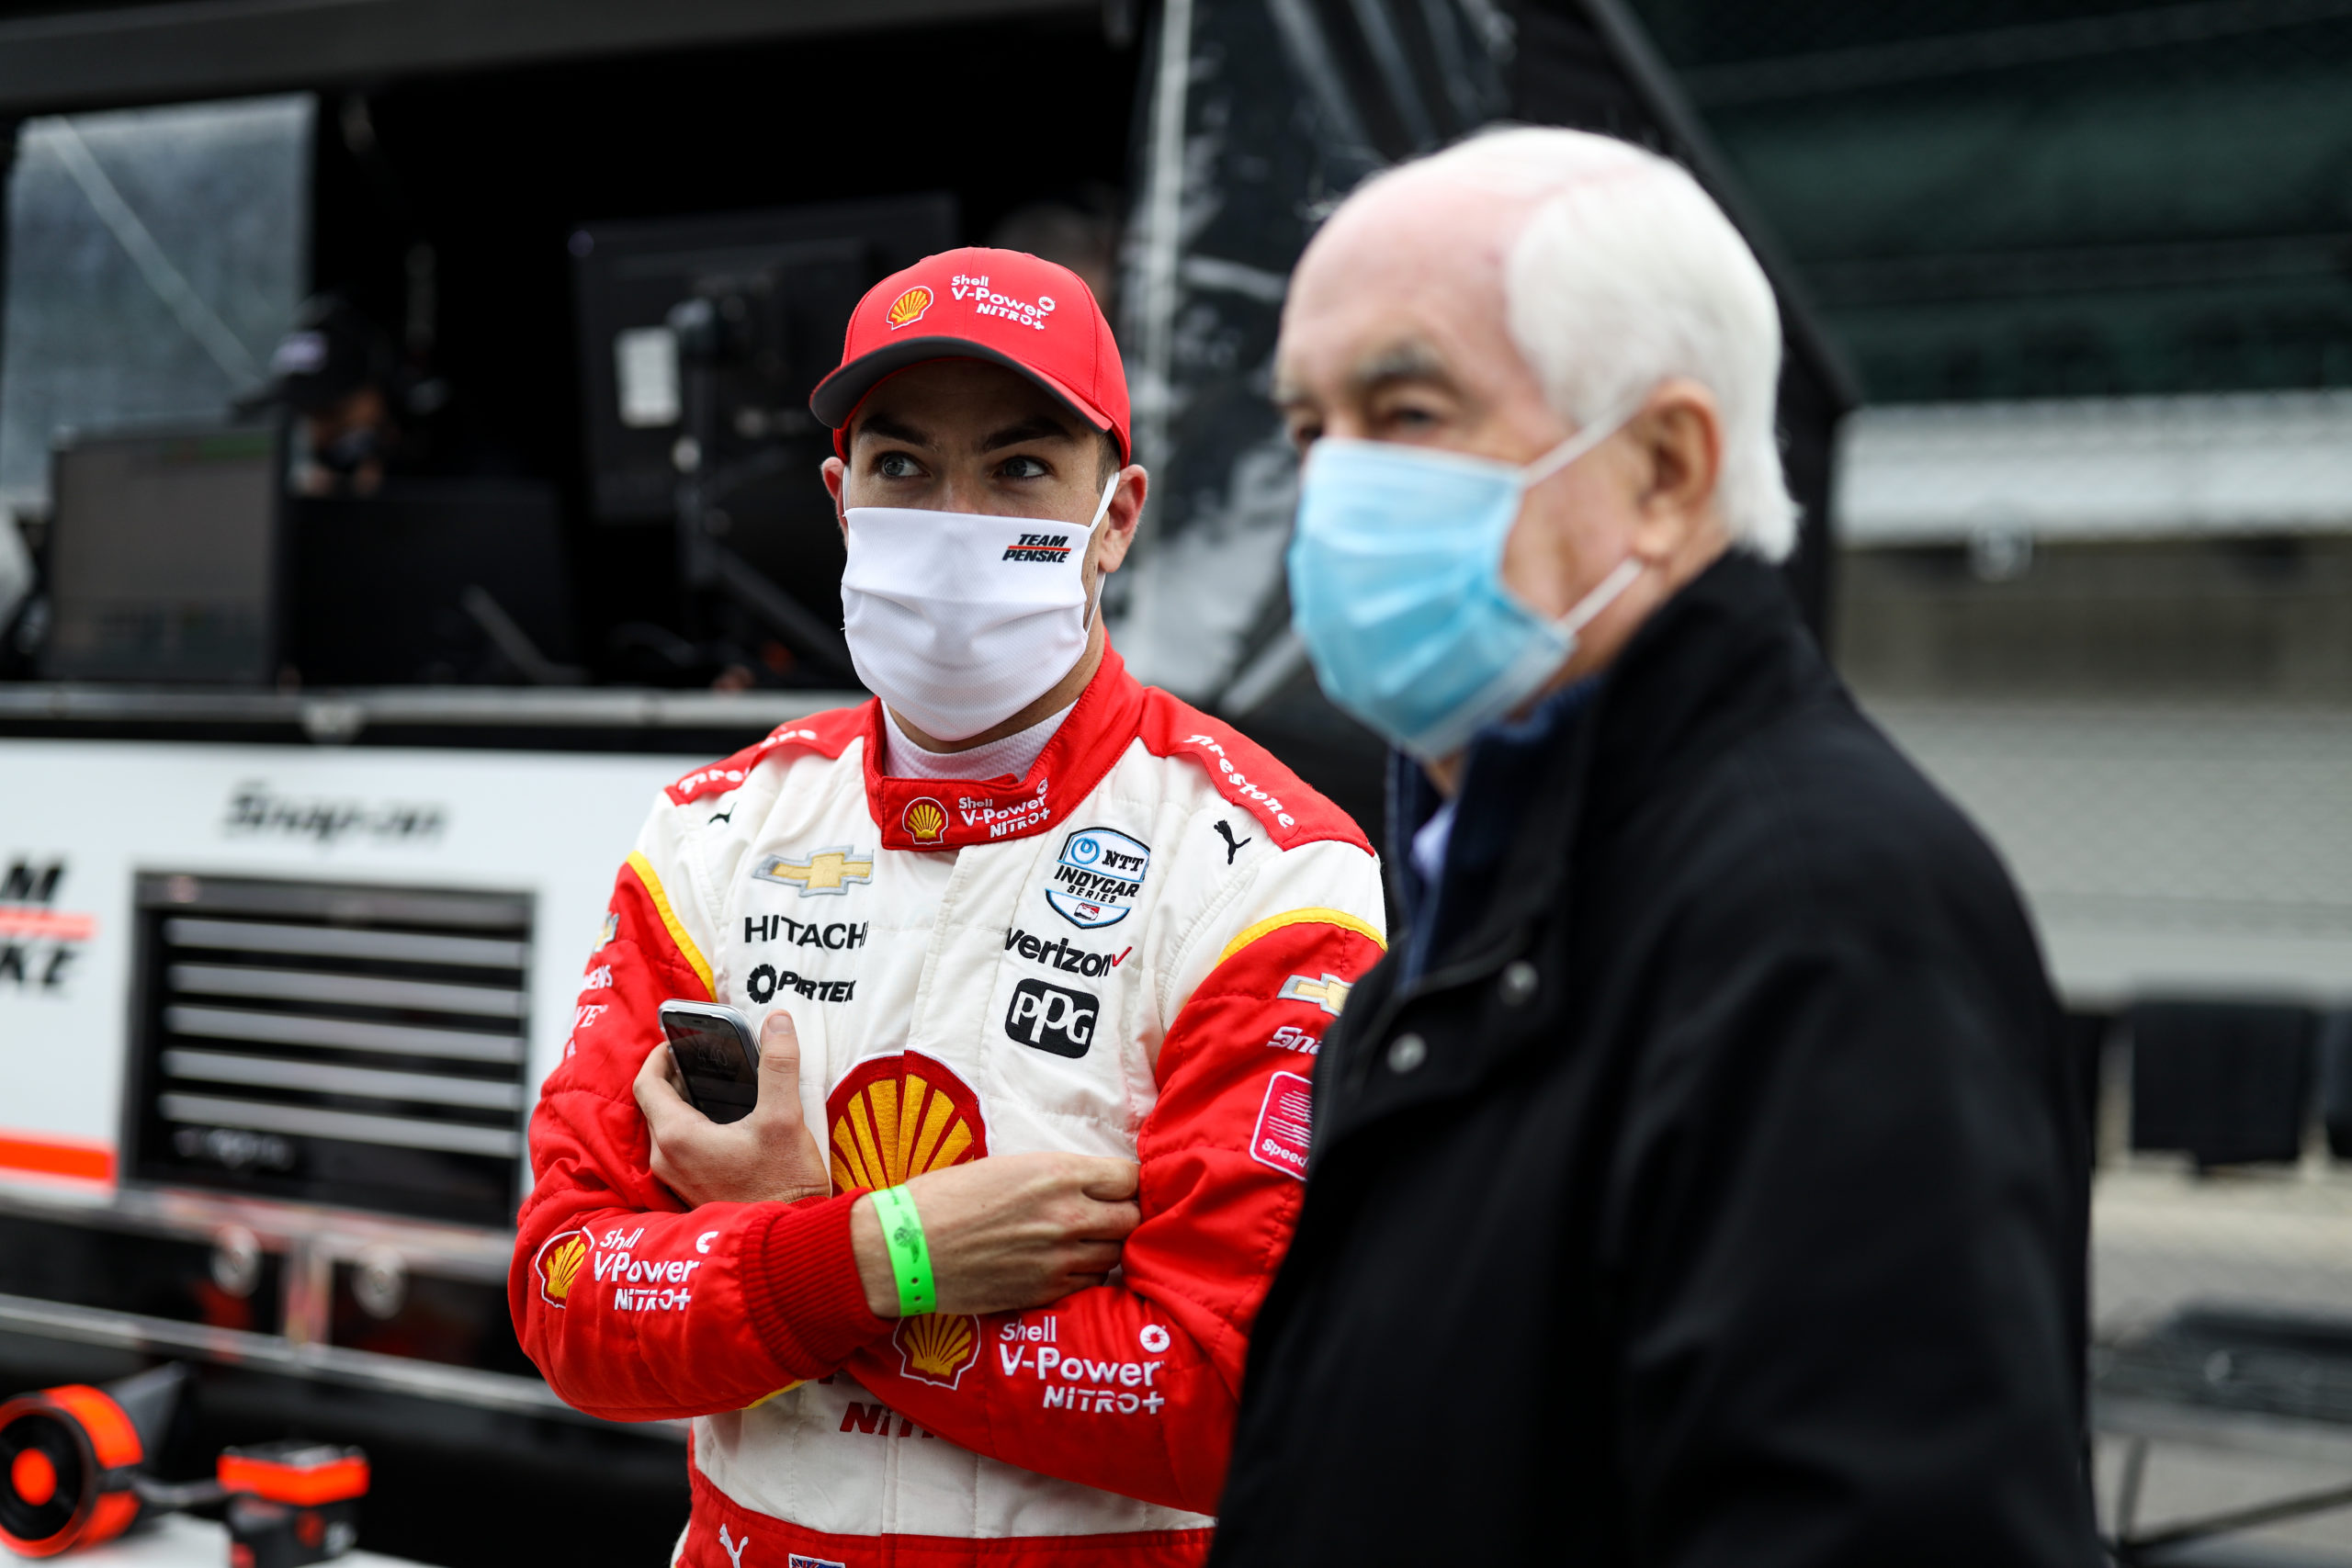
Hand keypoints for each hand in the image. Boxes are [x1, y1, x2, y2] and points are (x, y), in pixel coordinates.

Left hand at [633, 1012, 831, 1206]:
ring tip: (717, 1088)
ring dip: (684, 1103)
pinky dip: (692, 1128)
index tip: (679, 1042)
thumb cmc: (782, 1185)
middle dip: (675, 1077)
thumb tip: (779, 1021)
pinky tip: (724, 1124)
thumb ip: (779, 1065)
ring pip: (666, 1127)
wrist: (786, 1243)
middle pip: (655, 1104)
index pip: (646, 1083)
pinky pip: (678, 1149)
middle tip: (705, 1060)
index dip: (659, 1056)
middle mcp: (666, 1159)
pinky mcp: (690, 1191)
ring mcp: (676, 1179)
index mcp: (677, 1136)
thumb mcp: (785, 1117)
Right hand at [850, 1153, 1140, 1317]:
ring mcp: (1059, 1259)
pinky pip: (1089, 1285)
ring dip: (1106, 1249)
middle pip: (1133, 1220)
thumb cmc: (948, 1198)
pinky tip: (1064, 1266)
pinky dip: (1085, 1276)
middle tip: (1108, 1216)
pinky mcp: (1045, 1293)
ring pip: (1115, 1256)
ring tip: (1083, 1243)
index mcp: (1058, 1174)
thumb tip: (1093, 1184)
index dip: (1127, 1183)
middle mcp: (1067, 1217)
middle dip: (1126, 1217)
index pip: (1130, 1178)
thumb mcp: (1009, 1165)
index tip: (1118, 1188)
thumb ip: (1058, 1176)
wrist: (906, 1249)